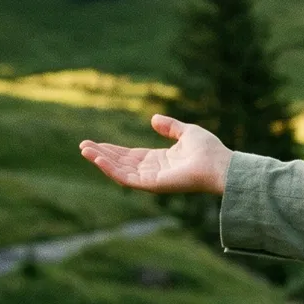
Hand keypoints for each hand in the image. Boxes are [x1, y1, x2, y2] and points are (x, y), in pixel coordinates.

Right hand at [80, 115, 232, 195]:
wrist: (221, 164)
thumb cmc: (210, 150)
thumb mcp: (187, 132)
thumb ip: (170, 126)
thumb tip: (153, 119)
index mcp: (159, 160)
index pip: (130, 156)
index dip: (112, 150)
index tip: (95, 143)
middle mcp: (153, 171)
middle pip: (121, 163)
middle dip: (102, 155)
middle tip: (83, 146)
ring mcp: (151, 179)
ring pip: (120, 171)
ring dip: (101, 161)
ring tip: (85, 151)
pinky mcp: (152, 185)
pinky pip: (126, 178)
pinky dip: (111, 169)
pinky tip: (98, 159)